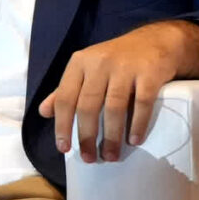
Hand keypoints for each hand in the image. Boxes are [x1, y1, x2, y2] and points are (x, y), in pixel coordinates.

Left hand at [38, 20, 198, 162]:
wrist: (155, 41)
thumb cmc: (116, 60)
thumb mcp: (87, 68)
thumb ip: (66, 89)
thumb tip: (43, 112)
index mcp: (80, 63)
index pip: (65, 97)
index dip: (62, 125)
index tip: (64, 149)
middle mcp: (100, 62)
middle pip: (88, 105)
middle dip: (87, 136)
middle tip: (89, 158)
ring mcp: (125, 67)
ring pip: (114, 107)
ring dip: (112, 136)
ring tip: (111, 156)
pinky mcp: (149, 73)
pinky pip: (142, 103)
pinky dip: (138, 124)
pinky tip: (134, 140)